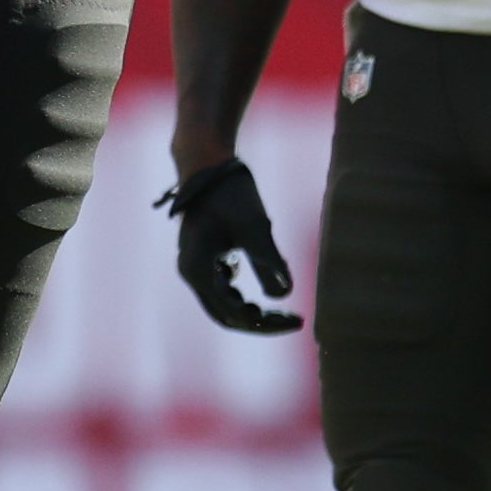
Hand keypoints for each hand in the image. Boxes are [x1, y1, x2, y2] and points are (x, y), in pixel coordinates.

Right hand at [158, 156, 300, 331]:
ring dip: (252, 312)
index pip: (233, 313)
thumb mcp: (255, 227)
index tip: (298, 318)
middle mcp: (192, 273)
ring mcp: (197, 267)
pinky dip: (245, 297)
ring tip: (284, 310)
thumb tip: (285, 296)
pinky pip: (224, 290)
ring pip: (224, 305)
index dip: (267, 322)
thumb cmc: (230, 194)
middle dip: (260, 322)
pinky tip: (266, 287)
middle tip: (295, 319)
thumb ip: (269, 262)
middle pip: (226, 315)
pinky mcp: (205, 260)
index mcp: (197, 270)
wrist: (207, 167)